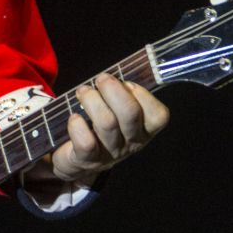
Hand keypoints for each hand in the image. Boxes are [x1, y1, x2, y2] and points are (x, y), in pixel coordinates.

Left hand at [26, 73, 169, 188]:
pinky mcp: (87, 161)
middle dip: (113, 89)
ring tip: (83, 92)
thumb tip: (117, 71)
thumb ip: (123, 93)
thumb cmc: (100, 126)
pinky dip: (77, 124)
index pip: (158, 115)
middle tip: (101, 79)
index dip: (142, 94)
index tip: (125, 83)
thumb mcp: (118, 111)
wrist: (77, 160)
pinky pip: (86, 142)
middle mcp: (131, 144)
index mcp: (144, 130)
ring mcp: (110, 154)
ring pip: (106, 123)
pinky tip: (74, 117)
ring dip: (91, 100)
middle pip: (130, 113)